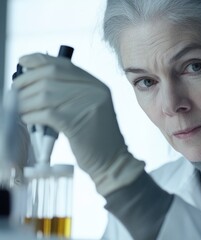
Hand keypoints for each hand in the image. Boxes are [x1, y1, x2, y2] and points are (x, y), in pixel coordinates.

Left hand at [13, 53, 144, 194]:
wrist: (112, 160)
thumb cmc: (95, 136)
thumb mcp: (88, 108)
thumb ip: (69, 93)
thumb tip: (33, 79)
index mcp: (96, 85)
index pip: (64, 65)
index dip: (39, 60)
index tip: (22, 62)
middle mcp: (94, 91)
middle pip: (51, 75)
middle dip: (27, 81)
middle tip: (14, 90)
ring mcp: (87, 105)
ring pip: (45, 94)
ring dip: (26, 101)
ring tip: (20, 109)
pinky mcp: (76, 123)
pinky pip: (45, 113)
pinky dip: (31, 115)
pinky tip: (28, 119)